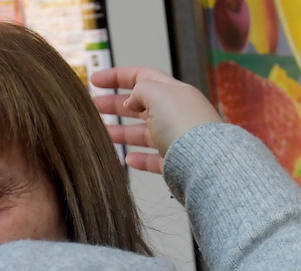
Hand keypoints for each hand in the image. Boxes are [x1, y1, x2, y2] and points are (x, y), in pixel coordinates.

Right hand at [90, 67, 221, 173]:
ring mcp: (176, 139)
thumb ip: (140, 90)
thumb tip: (131, 100)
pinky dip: (139, 158)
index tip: (96, 79)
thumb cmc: (186, 126)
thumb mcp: (158, 94)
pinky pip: (153, 159)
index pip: (142, 76)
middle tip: (94, 106)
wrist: (206, 162)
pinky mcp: (176, 163)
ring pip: (143, 133)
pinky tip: (128, 159)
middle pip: (140, 105)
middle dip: (115, 104)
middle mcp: (176, 113)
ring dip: (121, 131)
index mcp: (173, 92)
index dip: (117, 76)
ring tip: (103, 133)